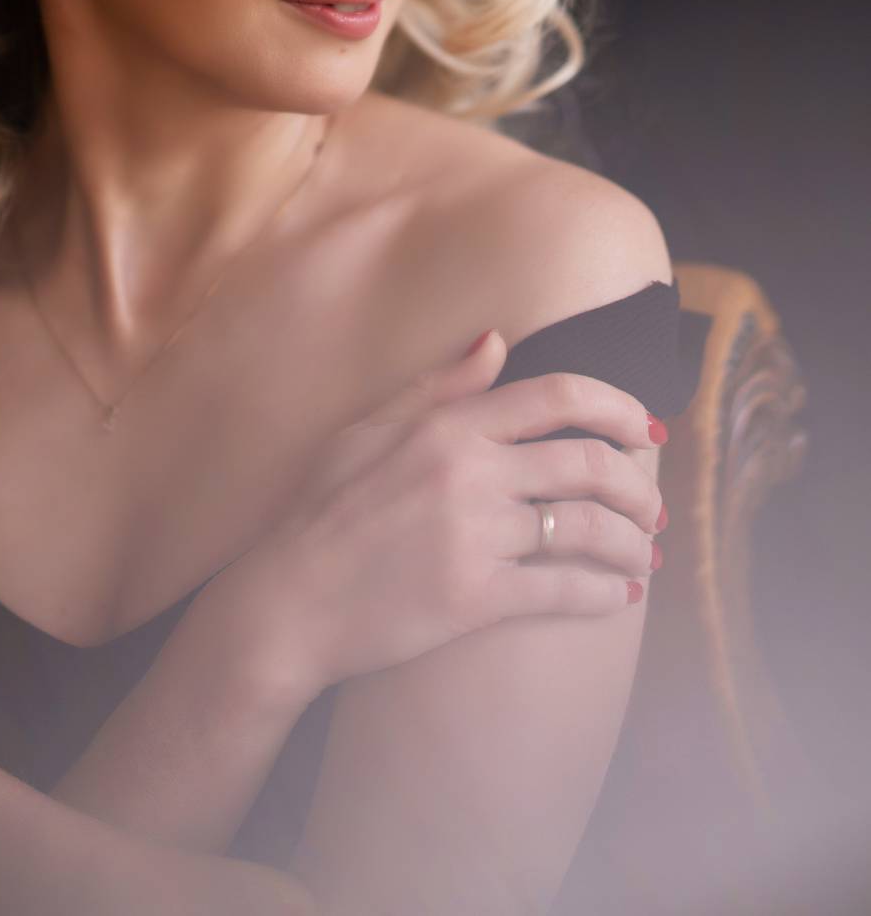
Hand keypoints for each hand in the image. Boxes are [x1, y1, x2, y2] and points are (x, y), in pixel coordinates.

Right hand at [248, 329, 665, 695]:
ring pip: (587, 528)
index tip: (648, 430)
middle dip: (639, 486)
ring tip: (645, 560)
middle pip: (588, 462)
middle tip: (655, 508)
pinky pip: (562, 589)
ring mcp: (473, 534)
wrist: (286, 601)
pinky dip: (603, 594)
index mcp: (449, 425)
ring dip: (632, 545)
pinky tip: (617, 598)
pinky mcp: (473, 596)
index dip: (618, 408)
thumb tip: (497, 340)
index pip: (558, 396)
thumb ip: (439, 386)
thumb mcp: (369, 430)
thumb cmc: (322, 511)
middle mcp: (469, 471)